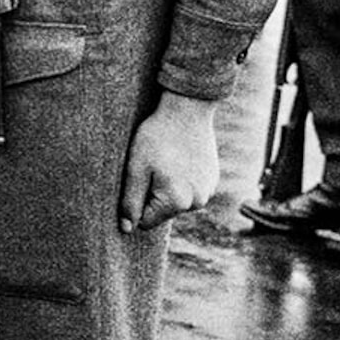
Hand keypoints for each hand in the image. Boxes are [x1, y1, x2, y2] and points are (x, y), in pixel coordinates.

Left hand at [120, 91, 219, 232]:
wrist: (187, 110)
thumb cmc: (156, 138)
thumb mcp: (136, 168)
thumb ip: (130, 202)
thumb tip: (127, 229)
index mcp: (177, 202)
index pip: (146, 222)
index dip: (136, 203)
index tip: (138, 179)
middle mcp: (197, 202)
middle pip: (162, 212)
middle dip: (152, 194)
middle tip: (152, 166)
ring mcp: (208, 191)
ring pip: (176, 201)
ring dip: (167, 187)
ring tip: (166, 160)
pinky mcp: (212, 180)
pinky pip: (189, 189)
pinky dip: (181, 179)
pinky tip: (178, 158)